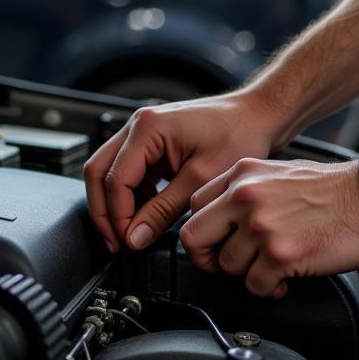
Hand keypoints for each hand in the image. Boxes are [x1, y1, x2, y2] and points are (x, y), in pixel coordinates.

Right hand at [83, 91, 283, 253]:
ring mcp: (144, 134)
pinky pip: (130, 173)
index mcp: (147, 128)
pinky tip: (147, 216)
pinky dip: (133, 196)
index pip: (114, 179)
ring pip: (111, 173)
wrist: (259, 116)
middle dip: (105, 211)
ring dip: (117, 204)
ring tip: (132, 234)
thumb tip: (135, 237)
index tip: (127, 242)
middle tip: (117, 242)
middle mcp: (139, 126)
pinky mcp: (153, 144)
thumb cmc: (239, 134)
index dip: (117, 216)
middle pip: (99, 173)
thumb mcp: (200, 180)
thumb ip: (163, 211)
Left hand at [181, 157, 358, 297]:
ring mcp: (261, 225)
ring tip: (270, 267)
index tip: (215, 242)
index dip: (204, 230)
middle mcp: (245, 196)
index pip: (195, 205)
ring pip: (227, 266)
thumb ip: (247, 191)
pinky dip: (268, 288)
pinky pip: (254, 285)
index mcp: (243, 174)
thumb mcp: (279, 173)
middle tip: (224, 266)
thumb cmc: (334, 190)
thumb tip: (225, 220)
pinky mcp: (280, 254)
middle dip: (207, 259)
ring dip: (247, 274)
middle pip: (194, 237)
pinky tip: (284, 278)